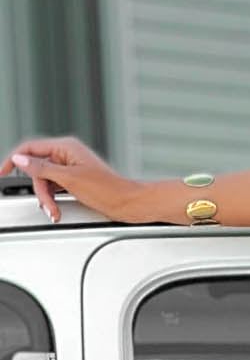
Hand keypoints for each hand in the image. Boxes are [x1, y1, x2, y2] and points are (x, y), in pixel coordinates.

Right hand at [1, 135, 135, 224]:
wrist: (128, 204)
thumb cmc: (107, 190)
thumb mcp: (69, 179)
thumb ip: (41, 168)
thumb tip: (21, 159)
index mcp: (66, 147)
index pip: (30, 148)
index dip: (14, 160)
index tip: (2, 172)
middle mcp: (68, 155)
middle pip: (37, 169)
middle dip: (40, 190)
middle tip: (47, 205)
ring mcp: (72, 168)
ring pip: (46, 181)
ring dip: (47, 198)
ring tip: (55, 211)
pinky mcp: (76, 181)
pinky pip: (56, 188)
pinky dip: (54, 200)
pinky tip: (57, 209)